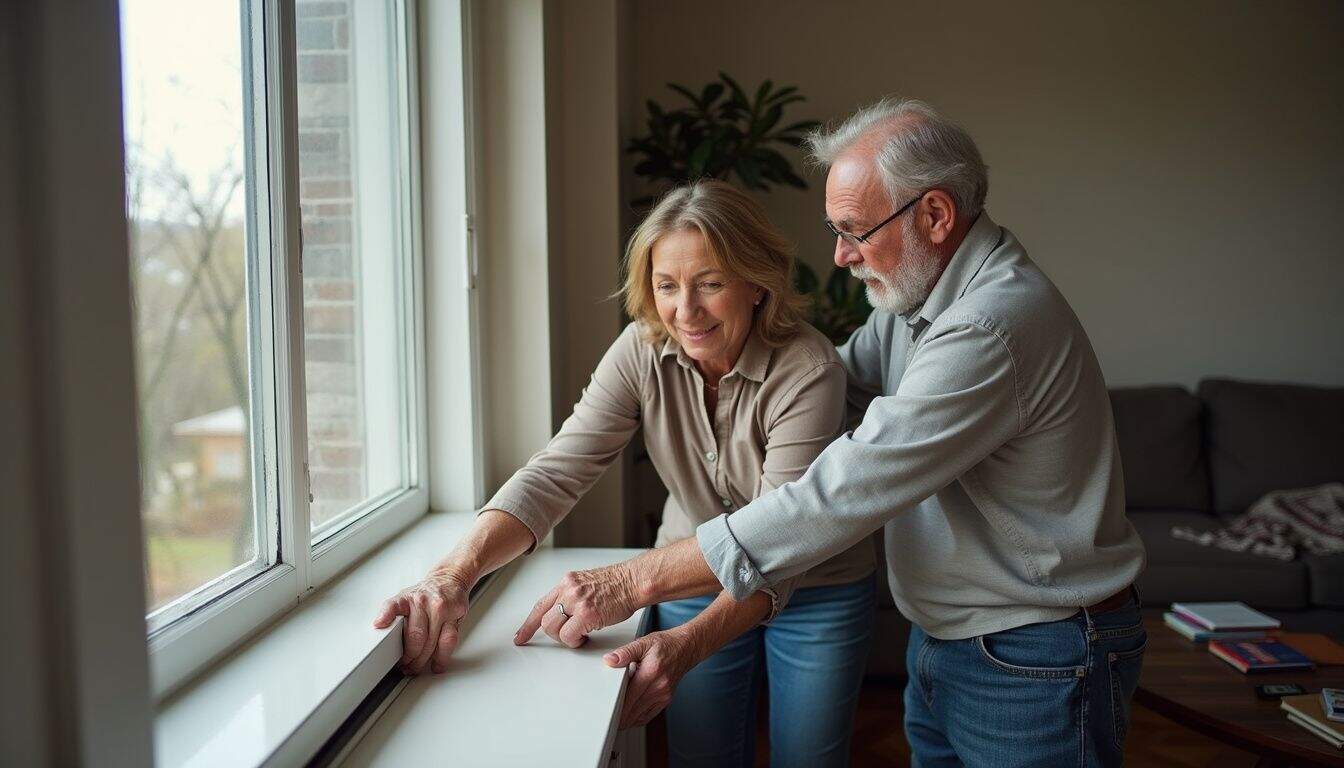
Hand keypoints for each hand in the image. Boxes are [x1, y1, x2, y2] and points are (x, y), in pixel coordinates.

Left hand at [373, 567, 472, 674]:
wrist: (449, 578)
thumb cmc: (426, 593)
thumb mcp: (405, 597)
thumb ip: (393, 613)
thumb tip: (379, 628)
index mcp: (407, 598)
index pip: (393, 606)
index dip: (385, 616)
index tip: (378, 625)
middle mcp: (424, 602)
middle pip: (415, 635)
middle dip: (409, 656)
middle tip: (405, 665)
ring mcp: (441, 608)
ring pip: (433, 641)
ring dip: (423, 660)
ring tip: (417, 667)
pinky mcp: (456, 614)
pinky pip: (449, 640)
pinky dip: (442, 656)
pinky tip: (437, 664)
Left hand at [514, 563, 640, 647]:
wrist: (633, 581)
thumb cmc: (617, 585)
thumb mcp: (587, 584)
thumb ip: (571, 596)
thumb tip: (563, 613)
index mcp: (567, 582)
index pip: (540, 605)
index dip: (528, 624)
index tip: (521, 636)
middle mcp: (568, 590)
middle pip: (544, 620)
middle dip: (554, 634)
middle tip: (569, 635)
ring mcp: (577, 601)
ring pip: (554, 629)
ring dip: (565, 638)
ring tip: (580, 634)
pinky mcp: (587, 614)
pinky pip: (569, 636)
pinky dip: (575, 641)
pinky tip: (586, 636)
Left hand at [603, 628, 700, 728]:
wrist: (686, 648)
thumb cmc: (666, 645)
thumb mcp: (644, 642)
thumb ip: (625, 652)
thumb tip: (610, 660)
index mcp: (651, 673)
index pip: (629, 697)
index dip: (615, 707)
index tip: (605, 709)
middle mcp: (659, 687)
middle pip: (633, 711)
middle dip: (618, 715)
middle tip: (605, 715)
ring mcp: (663, 695)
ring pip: (640, 716)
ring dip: (627, 719)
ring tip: (614, 716)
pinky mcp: (666, 700)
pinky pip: (648, 716)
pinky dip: (637, 718)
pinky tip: (628, 716)